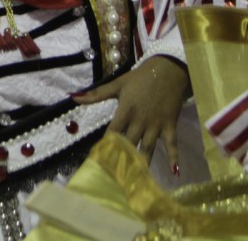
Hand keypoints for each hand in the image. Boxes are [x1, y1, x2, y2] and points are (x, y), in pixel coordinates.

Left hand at [72, 56, 189, 173]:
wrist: (167, 70)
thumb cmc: (139, 78)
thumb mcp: (117, 85)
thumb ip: (96, 94)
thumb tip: (72, 97)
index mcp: (125, 111)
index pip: (113, 132)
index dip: (106, 145)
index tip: (99, 160)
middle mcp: (139, 121)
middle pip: (129, 143)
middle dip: (123, 159)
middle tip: (116, 176)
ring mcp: (155, 125)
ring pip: (148, 147)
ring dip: (143, 162)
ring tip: (137, 179)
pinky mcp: (170, 126)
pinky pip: (172, 144)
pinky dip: (174, 157)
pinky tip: (174, 172)